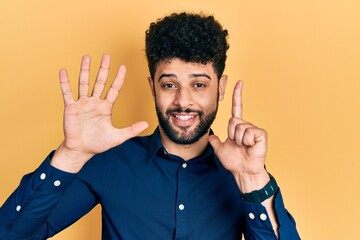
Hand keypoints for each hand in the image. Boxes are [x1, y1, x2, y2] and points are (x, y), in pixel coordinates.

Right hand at [51, 55, 147, 171]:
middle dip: (103, 69)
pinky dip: (65, 83)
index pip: (114, 89)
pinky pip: (67, 93)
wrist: (81, 150)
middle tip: (106, 56)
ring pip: (84, 83)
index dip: (118, 78)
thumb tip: (146, 124)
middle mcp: (95, 102)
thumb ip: (131, 129)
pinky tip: (64, 71)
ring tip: (86, 57)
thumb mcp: (118, 137)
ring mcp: (82, 104)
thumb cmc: (98, 143)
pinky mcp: (71, 108)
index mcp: (106, 107)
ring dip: (85, 71)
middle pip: (100, 82)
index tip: (123, 67)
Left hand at [209, 80, 268, 191]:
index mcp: (237, 127)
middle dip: (232, 134)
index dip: (237, 95)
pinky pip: (248, 132)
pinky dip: (247, 141)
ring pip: (239, 127)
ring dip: (239, 140)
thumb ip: (215, 142)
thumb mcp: (220, 149)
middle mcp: (246, 126)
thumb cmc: (234, 162)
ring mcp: (254, 130)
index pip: (236, 108)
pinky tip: (251, 147)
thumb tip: (210, 137)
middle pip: (233, 121)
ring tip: (244, 147)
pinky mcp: (261, 134)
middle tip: (238, 144)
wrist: (243, 171)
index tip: (238, 82)